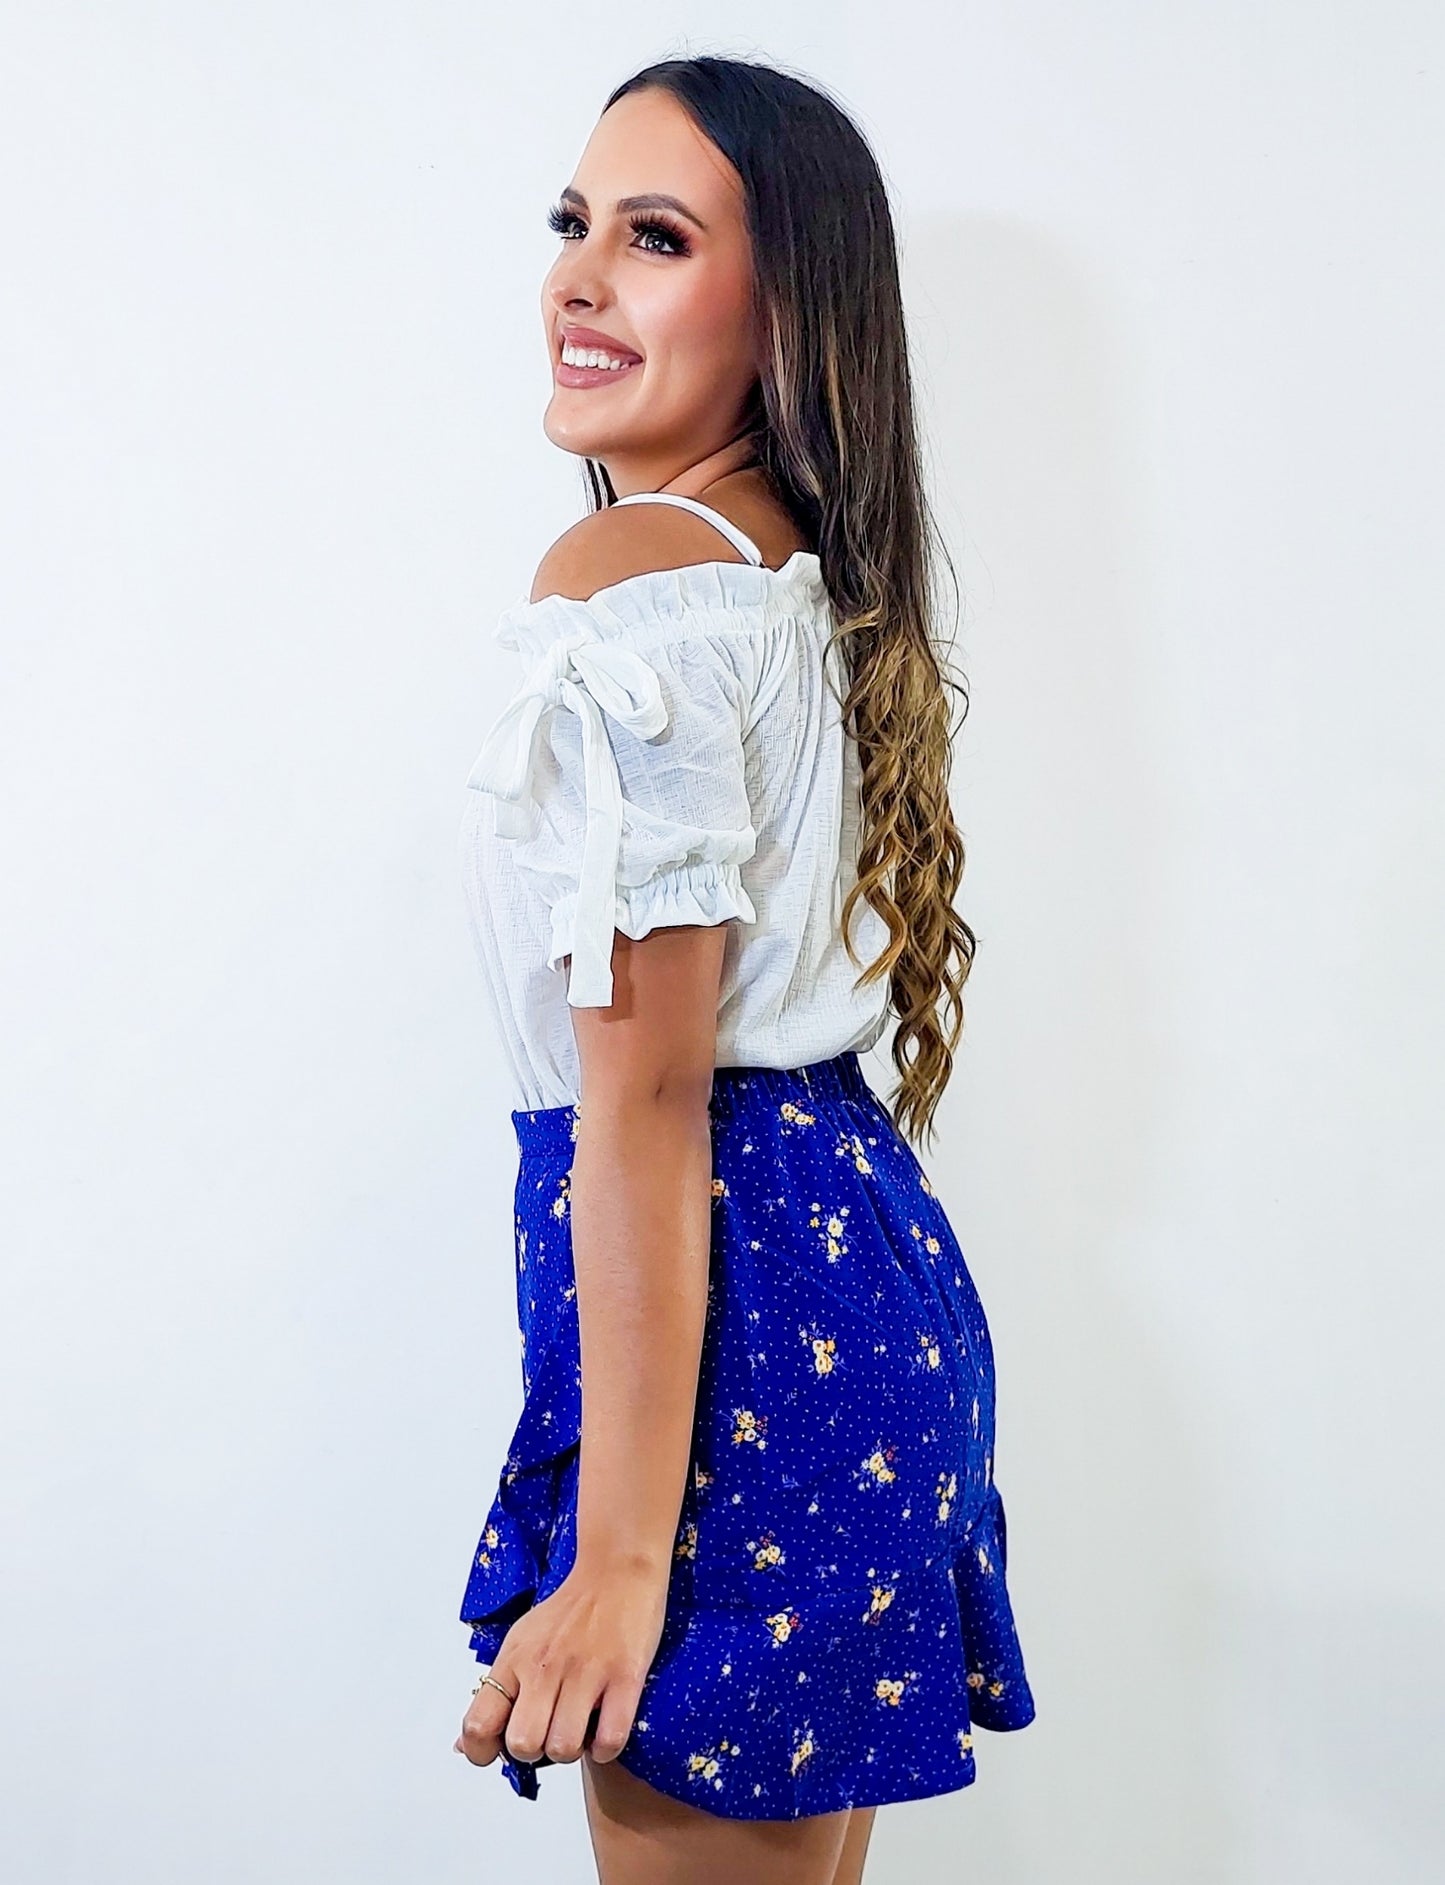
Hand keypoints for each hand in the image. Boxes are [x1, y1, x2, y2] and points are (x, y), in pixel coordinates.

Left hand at [455, 1555, 669, 1772]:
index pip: (477, 1725)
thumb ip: (496, 1693)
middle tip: (548, 1733)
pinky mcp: (625, 1676)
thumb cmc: (570, 1611)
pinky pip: (609, 1739)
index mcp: (514, 1659)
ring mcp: (585, 1672)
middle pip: (522, 1745)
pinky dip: (606, 1748)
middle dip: (535, 1753)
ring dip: (572, 1750)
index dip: (484, 1752)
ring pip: (563, 1748)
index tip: (500, 1750)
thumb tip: (462, 1746)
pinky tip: (605, 1728)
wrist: (618, 1570)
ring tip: (579, 1728)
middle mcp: (544, 1666)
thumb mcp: (521, 1642)